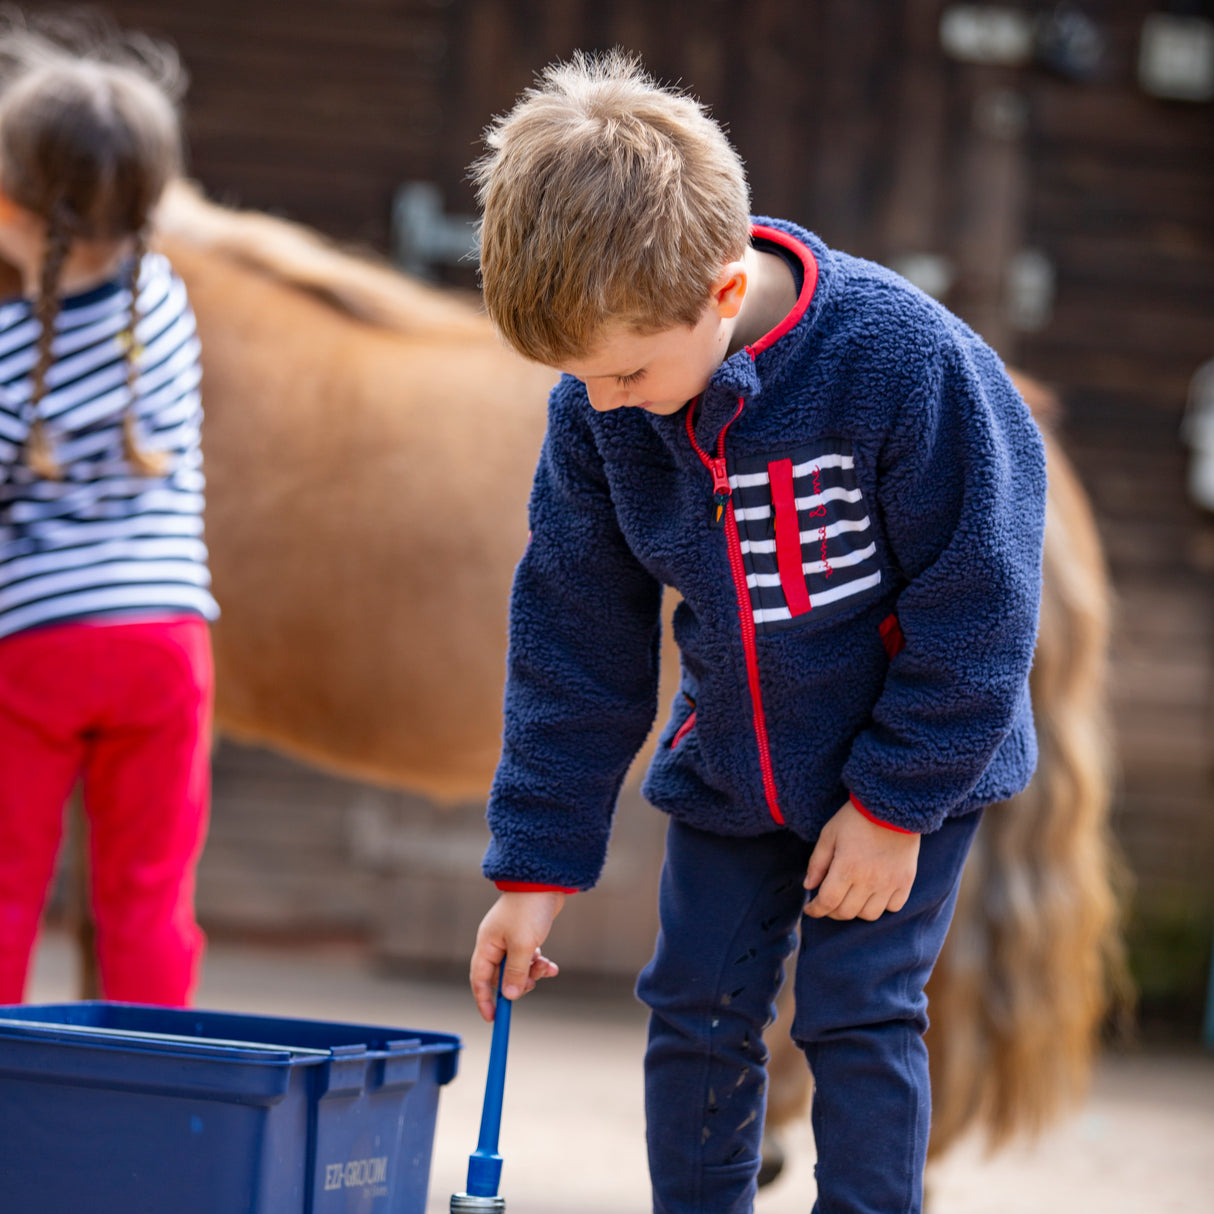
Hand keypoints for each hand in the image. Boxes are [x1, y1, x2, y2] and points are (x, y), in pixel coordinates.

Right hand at [470, 891, 564, 1020]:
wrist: (546, 882)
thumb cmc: (529, 910)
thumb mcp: (522, 945)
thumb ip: (514, 972)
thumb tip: (507, 996)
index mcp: (486, 944)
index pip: (479, 979)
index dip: (484, 1000)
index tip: (492, 1018)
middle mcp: (495, 943)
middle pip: (500, 977)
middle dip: (517, 984)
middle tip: (534, 982)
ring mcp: (510, 940)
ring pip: (517, 969)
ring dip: (532, 974)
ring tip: (547, 968)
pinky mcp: (525, 936)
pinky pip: (528, 959)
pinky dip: (539, 965)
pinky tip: (551, 966)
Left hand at [803, 799, 919, 920]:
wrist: (892, 805)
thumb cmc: (856, 818)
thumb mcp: (829, 835)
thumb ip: (817, 863)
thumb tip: (808, 886)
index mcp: (847, 868)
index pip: (827, 902)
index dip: (815, 910)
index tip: (810, 909)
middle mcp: (869, 880)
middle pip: (847, 912)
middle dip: (832, 911)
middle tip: (828, 901)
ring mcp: (890, 883)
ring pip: (869, 915)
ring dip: (856, 911)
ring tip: (850, 898)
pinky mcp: (906, 881)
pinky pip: (894, 907)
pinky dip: (881, 906)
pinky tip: (873, 895)